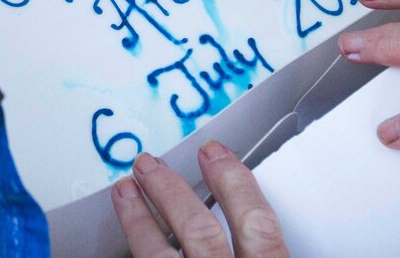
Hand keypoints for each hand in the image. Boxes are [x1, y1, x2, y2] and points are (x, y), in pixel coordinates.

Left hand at [111, 141, 288, 257]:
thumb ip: (274, 250)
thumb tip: (270, 226)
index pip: (256, 223)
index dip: (234, 182)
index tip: (214, 152)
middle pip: (200, 232)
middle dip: (172, 192)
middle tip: (150, 163)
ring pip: (161, 257)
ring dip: (138, 220)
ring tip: (124, 190)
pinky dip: (134, 250)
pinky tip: (126, 239)